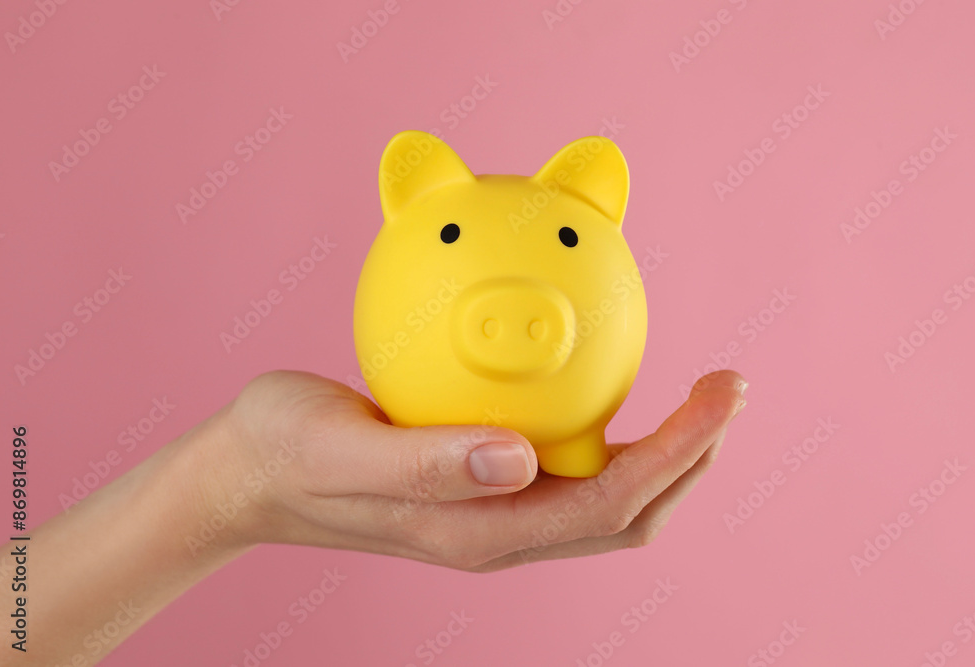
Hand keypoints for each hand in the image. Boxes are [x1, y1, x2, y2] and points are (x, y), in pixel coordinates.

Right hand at [211, 369, 746, 571]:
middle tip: (727, 386)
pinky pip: (567, 470)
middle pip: (629, 511)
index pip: (612, 504)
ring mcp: (492, 513)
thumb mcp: (338, 448)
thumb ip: (426, 462)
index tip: (722, 391)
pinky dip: (610, 437)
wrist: (246, 473)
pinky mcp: (479, 487)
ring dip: (664, 452)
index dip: (680, 453)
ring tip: (694, 392)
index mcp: (481, 529)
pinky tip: (606, 385)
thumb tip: (522, 458)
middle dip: (693, 456)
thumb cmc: (283, 452)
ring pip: (608, 497)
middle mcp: (499, 530)